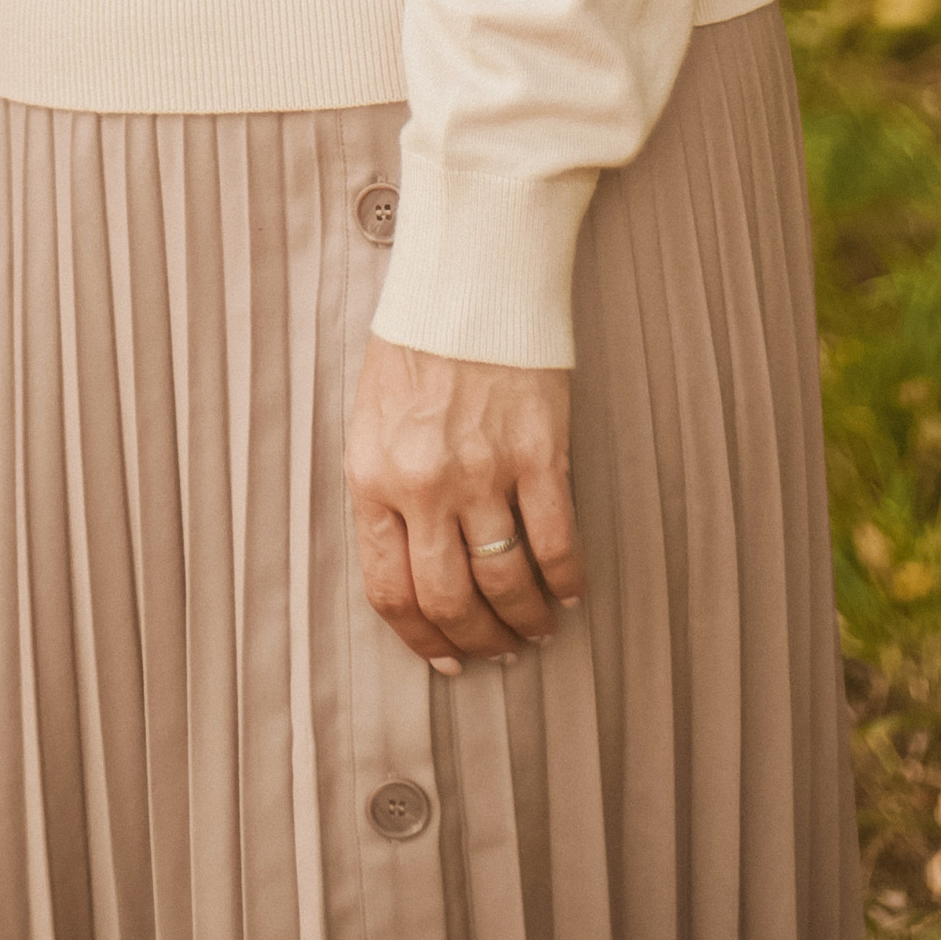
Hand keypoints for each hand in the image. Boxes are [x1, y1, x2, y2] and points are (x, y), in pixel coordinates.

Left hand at [347, 335, 580, 674]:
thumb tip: (410, 567)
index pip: (389, 590)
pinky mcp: (537, 454)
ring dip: (524, 620)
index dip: (421, 638)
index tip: (446, 660)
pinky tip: (569, 591)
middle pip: (449, 600)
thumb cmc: (417, 347)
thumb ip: (384, 492)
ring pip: (505, 583)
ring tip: (536, 628)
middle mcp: (422, 484)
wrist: (468, 280)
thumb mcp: (372, 421)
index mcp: (371, 476)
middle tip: (497, 652)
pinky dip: (564, 580)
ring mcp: (482, 471)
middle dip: (476, 642)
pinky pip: (555, 543)